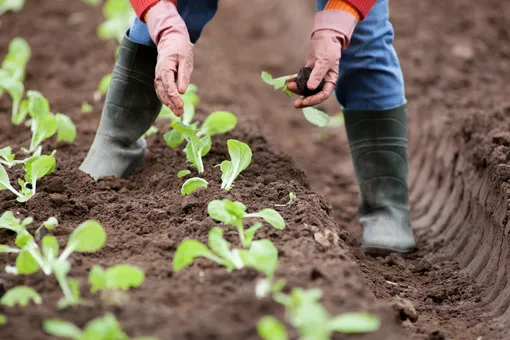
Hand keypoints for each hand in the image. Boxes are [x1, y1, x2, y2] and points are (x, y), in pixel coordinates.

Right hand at [146, 0, 192, 115]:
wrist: (171, 40)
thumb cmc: (180, 49)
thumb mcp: (185, 60)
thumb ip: (183, 75)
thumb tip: (182, 91)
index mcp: (165, 67)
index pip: (168, 84)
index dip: (174, 96)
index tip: (180, 105)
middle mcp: (159, 73)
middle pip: (163, 91)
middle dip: (171, 103)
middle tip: (180, 113)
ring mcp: (158, 77)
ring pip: (161, 93)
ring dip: (169, 104)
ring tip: (178, 113)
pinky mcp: (161, 79)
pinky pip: (162, 91)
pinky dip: (167, 100)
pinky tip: (174, 106)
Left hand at [287, 10, 357, 108]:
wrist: (324, 38)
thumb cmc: (328, 49)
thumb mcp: (323, 62)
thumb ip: (317, 75)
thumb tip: (310, 88)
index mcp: (330, 81)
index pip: (322, 95)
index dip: (313, 100)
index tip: (303, 101)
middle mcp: (322, 82)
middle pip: (313, 95)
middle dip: (304, 99)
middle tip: (295, 104)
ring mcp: (315, 78)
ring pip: (305, 88)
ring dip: (297, 89)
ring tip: (289, 86)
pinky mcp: (308, 73)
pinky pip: (300, 80)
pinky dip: (294, 80)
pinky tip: (288, 80)